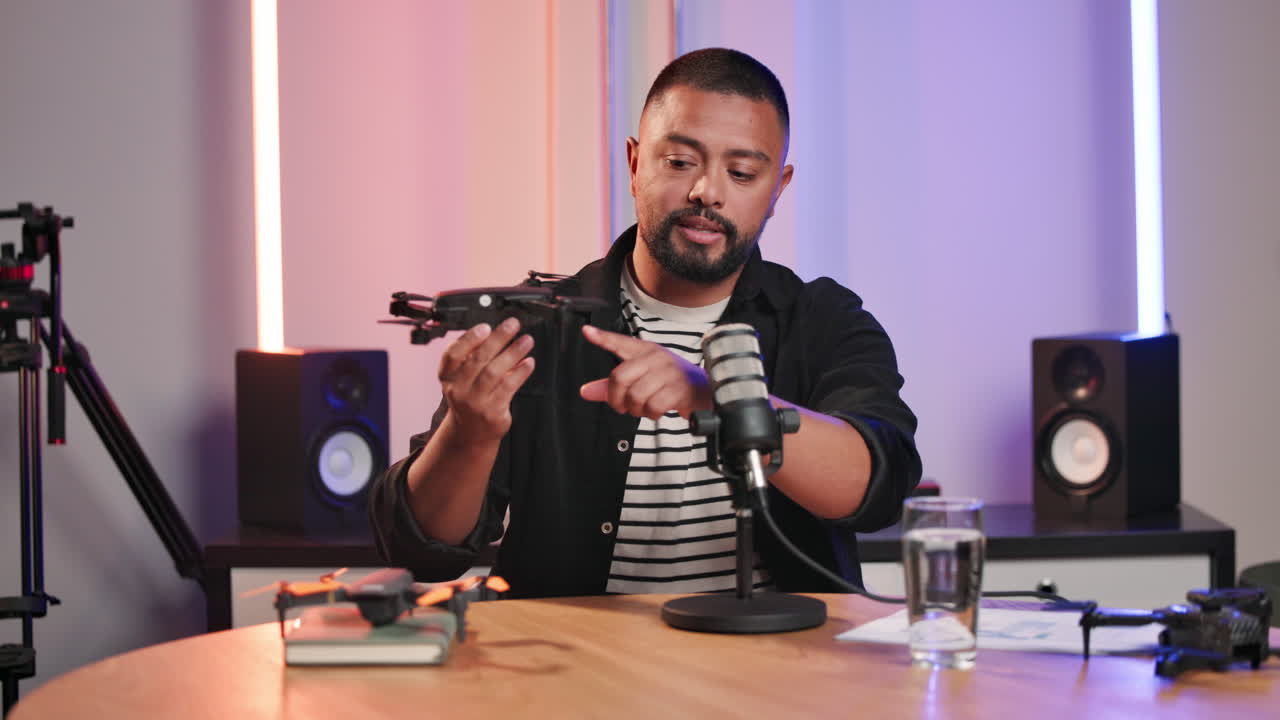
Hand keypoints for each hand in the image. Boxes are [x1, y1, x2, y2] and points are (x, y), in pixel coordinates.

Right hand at [438, 317, 535, 440]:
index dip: (468, 339)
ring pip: (494, 372)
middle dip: (498, 339)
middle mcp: (458, 389)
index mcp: (447, 376)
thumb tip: (496, 332)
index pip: (452, 354)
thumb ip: (473, 356)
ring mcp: (474, 402)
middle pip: (478, 359)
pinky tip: (528, 362)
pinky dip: (520, 372)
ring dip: (513, 353)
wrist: (470, 432)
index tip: (485, 327)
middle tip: (513, 325)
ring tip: (526, 341)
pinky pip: (508, 387)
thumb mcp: (462, 377)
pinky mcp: (492, 412)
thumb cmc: (469, 397)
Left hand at [579, 325, 711, 419]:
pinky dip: (651, 414)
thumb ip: (612, 386)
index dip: (602, 338)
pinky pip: (653, 405)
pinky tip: (656, 411)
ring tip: (643, 408)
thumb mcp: (641, 379)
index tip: (587, 332)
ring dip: (636, 409)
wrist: (705, 390)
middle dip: (616, 399)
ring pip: (635, 395)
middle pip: (620, 377)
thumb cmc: (669, 382)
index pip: (620, 343)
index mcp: (645, 351)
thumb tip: (585, 391)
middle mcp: (656, 358)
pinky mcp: (679, 389)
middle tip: (622, 406)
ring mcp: (669, 373)